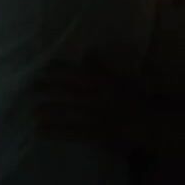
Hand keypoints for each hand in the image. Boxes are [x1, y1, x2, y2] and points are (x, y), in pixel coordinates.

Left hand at [31, 62, 156, 149]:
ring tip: (33, 110)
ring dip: (50, 110)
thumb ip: (102, 67)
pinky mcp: (94, 134)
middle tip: (31, 87)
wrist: (152, 125)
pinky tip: (39, 131)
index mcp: (104, 82)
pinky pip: (71, 132)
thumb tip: (88, 51)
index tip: (44, 67)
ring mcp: (95, 116)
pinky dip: (54, 131)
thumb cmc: (138, 100)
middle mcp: (97, 97)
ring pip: (68, 111)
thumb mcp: (122, 79)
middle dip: (49, 88)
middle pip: (69, 90)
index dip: (60, 70)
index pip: (78, 72)